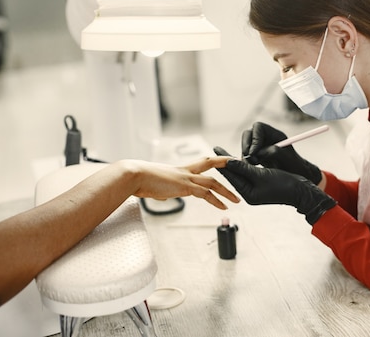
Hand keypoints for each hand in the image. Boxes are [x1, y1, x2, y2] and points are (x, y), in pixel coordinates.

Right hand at [123, 157, 239, 209]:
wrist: (133, 176)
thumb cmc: (139, 180)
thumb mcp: (155, 185)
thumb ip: (162, 190)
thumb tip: (161, 195)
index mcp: (178, 170)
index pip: (199, 163)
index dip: (211, 163)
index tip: (221, 163)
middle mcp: (184, 171)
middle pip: (209, 163)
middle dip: (224, 164)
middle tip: (237, 164)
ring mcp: (185, 178)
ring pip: (212, 182)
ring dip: (226, 191)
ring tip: (236, 199)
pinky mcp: (184, 186)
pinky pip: (205, 193)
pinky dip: (216, 200)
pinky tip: (223, 206)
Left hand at [214, 155, 335, 224]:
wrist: (301, 191)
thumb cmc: (284, 185)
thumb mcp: (262, 175)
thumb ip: (244, 168)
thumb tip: (228, 162)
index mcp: (248, 194)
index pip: (232, 176)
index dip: (223, 162)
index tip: (215, 150)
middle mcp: (250, 193)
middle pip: (235, 175)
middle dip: (227, 162)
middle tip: (217, 149)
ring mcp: (256, 190)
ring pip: (241, 173)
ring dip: (235, 163)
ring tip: (225, 153)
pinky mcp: (261, 185)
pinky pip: (249, 174)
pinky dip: (244, 166)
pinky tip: (240, 159)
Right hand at [240, 122, 321, 184]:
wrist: (295, 176)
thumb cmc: (294, 166)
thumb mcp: (286, 158)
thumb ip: (272, 151)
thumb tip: (256, 152)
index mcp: (274, 134)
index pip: (258, 127)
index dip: (254, 138)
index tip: (254, 152)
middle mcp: (265, 138)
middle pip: (248, 134)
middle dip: (246, 146)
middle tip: (250, 159)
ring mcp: (260, 146)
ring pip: (245, 145)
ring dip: (245, 155)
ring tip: (254, 165)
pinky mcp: (256, 155)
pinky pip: (245, 155)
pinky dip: (246, 161)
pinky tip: (252, 168)